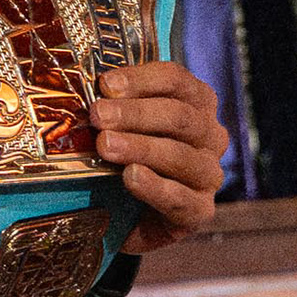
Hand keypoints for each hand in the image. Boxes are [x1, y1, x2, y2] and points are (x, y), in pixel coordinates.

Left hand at [90, 60, 225, 248]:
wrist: (131, 217)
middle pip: (179, 116)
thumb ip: (114, 104)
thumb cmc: (127, 159)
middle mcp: (209, 136)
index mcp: (196, 104)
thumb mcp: (122, 126)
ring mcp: (207, 174)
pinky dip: (154, 186)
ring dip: (140, 147)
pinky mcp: (199, 211)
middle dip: (135, 113)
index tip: (106, 84)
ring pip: (180, 155)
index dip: (141, 79)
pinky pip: (180, 198)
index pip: (175, 81)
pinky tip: (131, 177)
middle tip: (98, 115)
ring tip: (105, 145)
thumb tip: (87, 86)